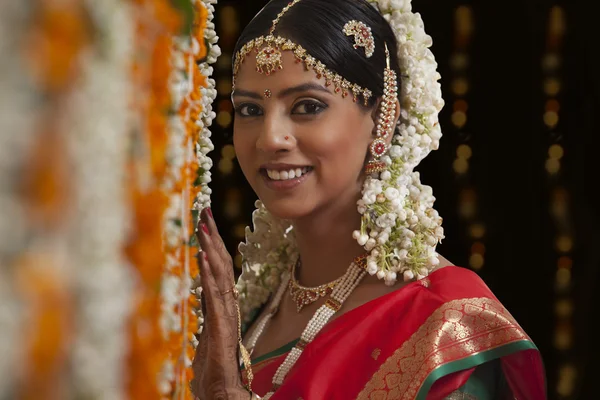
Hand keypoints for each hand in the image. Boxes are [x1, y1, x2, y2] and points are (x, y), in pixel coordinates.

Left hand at [191, 208, 248, 399]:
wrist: (224, 398)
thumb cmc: (216, 379)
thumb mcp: (208, 347)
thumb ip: (209, 331)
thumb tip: (203, 319)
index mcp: (223, 310)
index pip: (219, 273)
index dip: (214, 248)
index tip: (206, 226)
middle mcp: (226, 309)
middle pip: (221, 267)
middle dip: (213, 238)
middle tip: (205, 211)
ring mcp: (225, 318)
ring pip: (220, 276)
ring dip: (212, 248)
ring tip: (205, 223)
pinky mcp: (222, 330)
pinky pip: (216, 297)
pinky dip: (211, 275)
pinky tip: (205, 256)